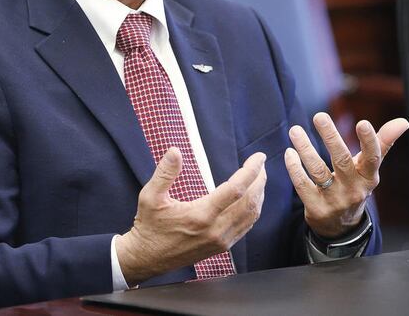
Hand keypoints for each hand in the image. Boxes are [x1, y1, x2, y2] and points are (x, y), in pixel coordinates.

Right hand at [116, 147, 266, 284]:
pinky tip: (251, 200)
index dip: (251, 171)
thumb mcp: (150, 196)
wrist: (147, 257)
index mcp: (201, 215)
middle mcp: (215, 230)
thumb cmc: (149, 226)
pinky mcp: (221, 247)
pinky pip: (245, 227)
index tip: (258, 157)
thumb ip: (164, 173)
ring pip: (251, 216)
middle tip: (261, 164)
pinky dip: (253, 210)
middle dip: (259, 181)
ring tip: (259, 178)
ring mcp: (220, 241)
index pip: (236, 190)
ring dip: (259, 195)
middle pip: (250, 203)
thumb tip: (175, 151)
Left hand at [284, 112, 408, 238]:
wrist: (341, 226)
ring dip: (305, 149)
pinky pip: (303, 185)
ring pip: (318, 172)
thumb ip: (383, 143)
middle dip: (331, 137)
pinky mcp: (316, 208)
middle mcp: (353, 189)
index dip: (369, 141)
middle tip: (319, 115)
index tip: (362, 123)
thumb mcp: (370, 168)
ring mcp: (334, 200)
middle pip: (342, 161)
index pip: (372, 158)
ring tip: (295, 130)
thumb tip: (403, 121)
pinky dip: (294, 168)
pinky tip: (290, 152)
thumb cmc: (356, 185)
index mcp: (368, 177)